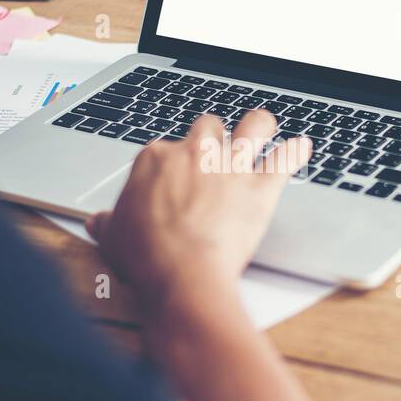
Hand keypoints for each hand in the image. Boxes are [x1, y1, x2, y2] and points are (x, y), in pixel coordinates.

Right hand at [86, 109, 310, 308]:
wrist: (181, 275)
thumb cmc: (147, 257)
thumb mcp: (114, 238)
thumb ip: (109, 222)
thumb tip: (99, 221)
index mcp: (155, 159)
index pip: (167, 146)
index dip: (175, 160)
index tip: (179, 174)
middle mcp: (195, 153)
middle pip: (209, 127)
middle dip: (215, 136)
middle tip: (218, 149)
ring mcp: (230, 167)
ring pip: (253, 126)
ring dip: (259, 125)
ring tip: (263, 127)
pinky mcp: (260, 187)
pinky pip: (285, 159)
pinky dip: (295, 152)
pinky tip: (301, 148)